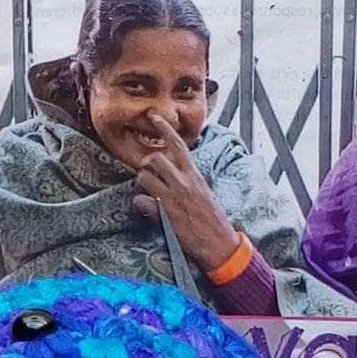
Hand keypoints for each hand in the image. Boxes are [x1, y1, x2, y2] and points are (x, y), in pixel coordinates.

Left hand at [132, 114, 241, 272]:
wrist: (217, 241)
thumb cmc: (211, 217)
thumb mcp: (203, 190)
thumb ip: (188, 178)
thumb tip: (175, 171)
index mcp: (194, 174)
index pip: (178, 144)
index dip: (163, 127)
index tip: (153, 116)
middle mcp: (182, 181)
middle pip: (154, 158)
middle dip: (146, 165)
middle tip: (148, 175)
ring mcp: (172, 197)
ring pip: (144, 177)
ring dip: (142, 184)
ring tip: (150, 193)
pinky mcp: (163, 214)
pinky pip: (140, 201)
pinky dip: (139, 204)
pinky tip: (147, 209)